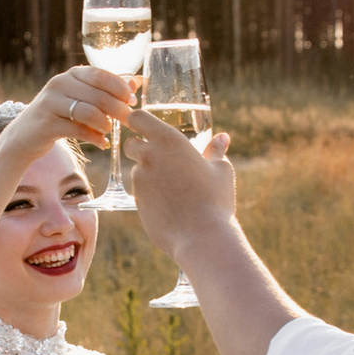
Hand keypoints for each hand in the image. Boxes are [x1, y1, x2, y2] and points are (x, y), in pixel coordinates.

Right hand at [17, 62, 135, 159]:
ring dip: (104, 123)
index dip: (120, 87)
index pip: (100, 75)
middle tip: (128, 120)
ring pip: (87, 111)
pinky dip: (94, 137)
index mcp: (71, 74)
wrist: (25, 136)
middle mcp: (59, 84)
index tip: (133, 100)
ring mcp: (51, 103)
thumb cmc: (60, 115)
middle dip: (117, 108)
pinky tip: (102, 143)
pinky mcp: (47, 124)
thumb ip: (109, 90)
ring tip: (110, 131)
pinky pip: (77, 130)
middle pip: (97, 94)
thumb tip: (139, 81)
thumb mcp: (82, 99)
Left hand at [126, 110, 235, 252]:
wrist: (201, 236)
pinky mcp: (136, 201)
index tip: (143, 125)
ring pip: (136, 169)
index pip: (138, 118)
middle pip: (131, 144)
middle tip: (160, 157)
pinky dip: (149, 193)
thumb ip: (216, 151)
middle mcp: (149, 156)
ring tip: (172, 186)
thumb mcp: (221, 171)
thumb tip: (222, 137)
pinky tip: (168, 203)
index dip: (137, 119)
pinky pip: (139, 191)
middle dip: (141, 147)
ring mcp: (139, 180)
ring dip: (147, 173)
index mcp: (169, 141)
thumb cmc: (215, 199)